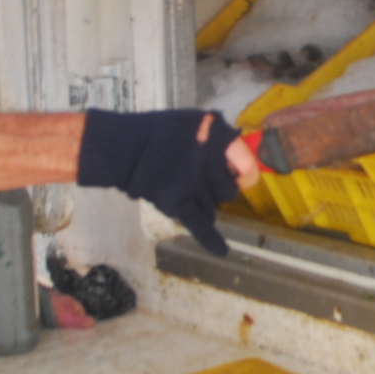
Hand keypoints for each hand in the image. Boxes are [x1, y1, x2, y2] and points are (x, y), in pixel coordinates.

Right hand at [75, 109, 253, 255]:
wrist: (126, 149)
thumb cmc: (161, 132)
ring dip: (203, 204)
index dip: (244, 173)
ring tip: (182, 189)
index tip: (240, 177)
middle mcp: (210, 163)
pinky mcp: (178, 204)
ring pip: (212, 208)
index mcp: (218, 140)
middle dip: (218, 188)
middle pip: (229, 191)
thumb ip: (221, 138)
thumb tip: (243, 158)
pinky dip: (211, 240)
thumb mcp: (196, 123)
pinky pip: (201, 226)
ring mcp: (195, 185)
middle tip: (199, 180)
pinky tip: (222, 250)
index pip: (247, 165)